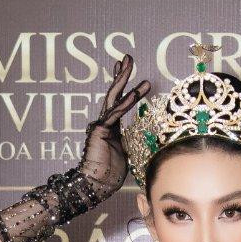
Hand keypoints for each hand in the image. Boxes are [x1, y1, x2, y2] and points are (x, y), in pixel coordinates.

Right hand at [78, 53, 151, 198]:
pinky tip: (134, 91)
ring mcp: (101, 124)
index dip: (122, 85)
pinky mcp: (100, 130)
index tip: (124, 69)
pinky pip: (115, 113)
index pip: (118, 101)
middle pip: (114, 93)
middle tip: (127, 57)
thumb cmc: (110, 174)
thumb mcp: (127, 153)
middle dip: (121, 74)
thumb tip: (144, 137)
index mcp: (111, 128)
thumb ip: (133, 141)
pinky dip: (126, 102)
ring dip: (123, 80)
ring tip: (129, 63)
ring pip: (113, 97)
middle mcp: (104, 122)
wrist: (96, 184)